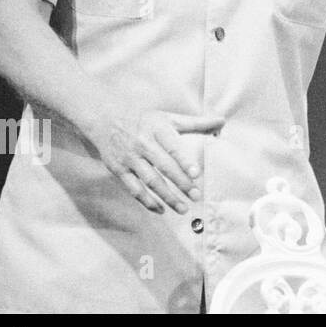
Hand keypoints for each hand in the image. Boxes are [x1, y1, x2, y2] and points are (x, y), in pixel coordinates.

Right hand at [82, 100, 224, 214]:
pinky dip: (146, 201)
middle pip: (163, 166)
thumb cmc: (143, 119)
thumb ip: (195, 122)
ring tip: (183, 208)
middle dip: (180, 183)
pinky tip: (160, 209)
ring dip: (166, 197)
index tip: (196, 173)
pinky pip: (133, 188)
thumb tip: (222, 121)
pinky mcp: (118, 169)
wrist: (104, 119)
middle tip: (196, 196)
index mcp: (157, 128)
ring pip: (150, 181)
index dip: (184, 161)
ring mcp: (129, 158)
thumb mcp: (167, 117)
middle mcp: (142, 143)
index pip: (172, 146)